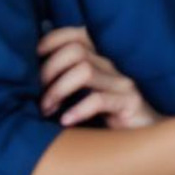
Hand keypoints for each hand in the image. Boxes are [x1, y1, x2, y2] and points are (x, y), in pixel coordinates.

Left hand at [37, 26, 161, 128]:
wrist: (145, 140)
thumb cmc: (107, 119)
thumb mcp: (84, 96)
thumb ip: (66, 81)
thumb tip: (29, 76)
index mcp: (100, 60)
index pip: (77, 34)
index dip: (53, 40)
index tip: (34, 58)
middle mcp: (112, 66)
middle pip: (75, 51)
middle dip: (49, 70)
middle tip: (39, 95)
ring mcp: (122, 83)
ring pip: (83, 71)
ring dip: (58, 90)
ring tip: (48, 110)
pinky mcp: (130, 103)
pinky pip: (99, 100)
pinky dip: (77, 110)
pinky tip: (66, 122)